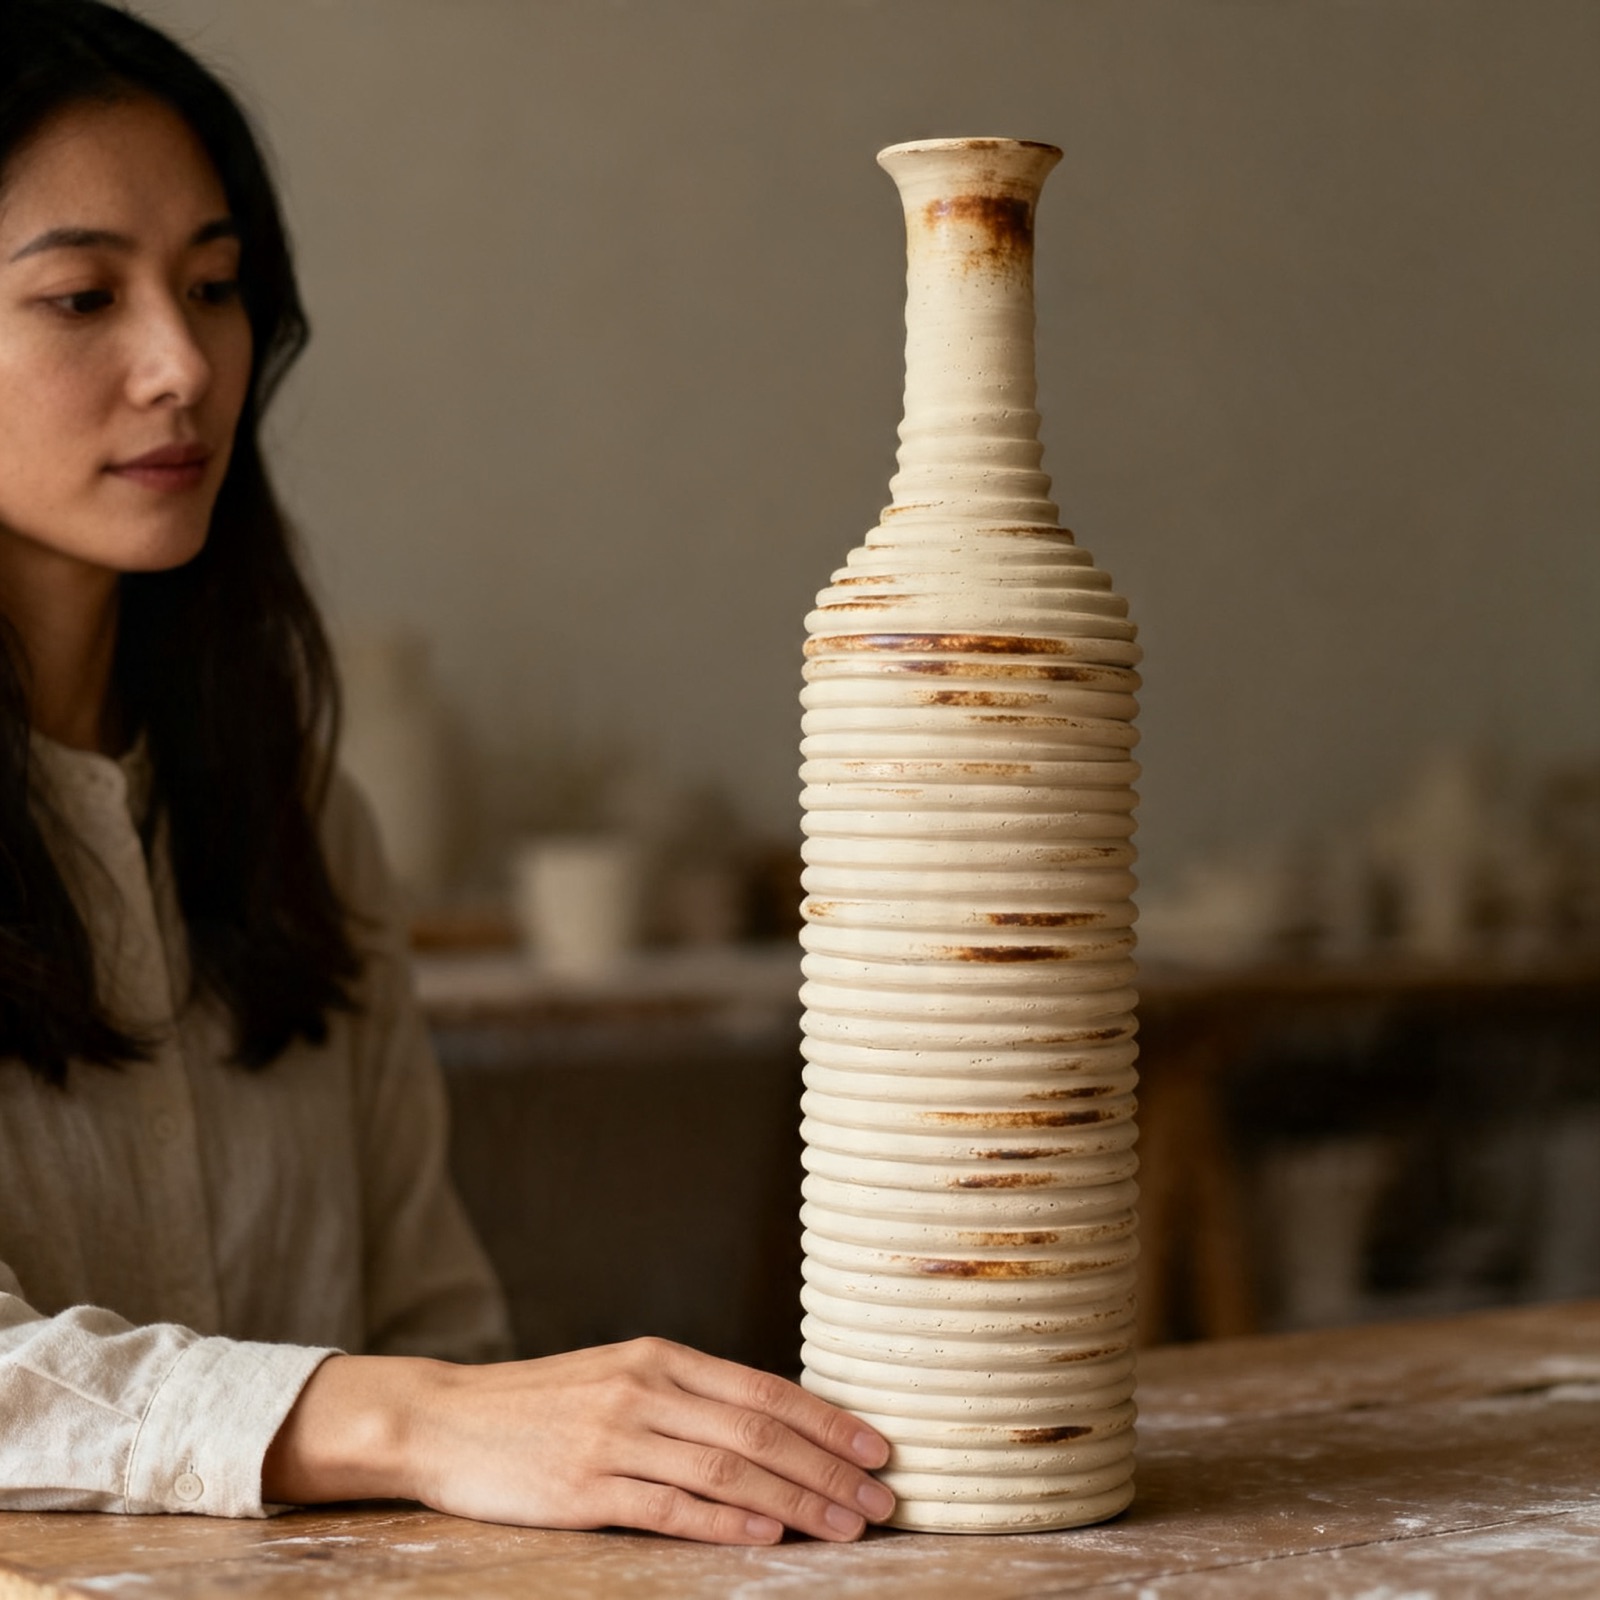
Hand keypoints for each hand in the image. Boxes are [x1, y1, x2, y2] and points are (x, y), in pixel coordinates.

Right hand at [263, 1338, 894, 1544]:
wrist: (446, 1419)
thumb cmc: (541, 1405)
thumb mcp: (619, 1378)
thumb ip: (687, 1397)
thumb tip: (768, 1426)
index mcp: (661, 1358)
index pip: (765, 1388)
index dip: (829, 1420)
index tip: (878, 1448)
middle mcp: (646, 1389)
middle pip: (759, 1430)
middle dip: (830, 1468)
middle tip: (882, 1500)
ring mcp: (616, 1437)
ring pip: (729, 1468)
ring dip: (798, 1500)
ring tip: (847, 1528)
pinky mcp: (585, 1488)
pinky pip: (671, 1506)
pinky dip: (727, 1522)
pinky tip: (770, 1536)